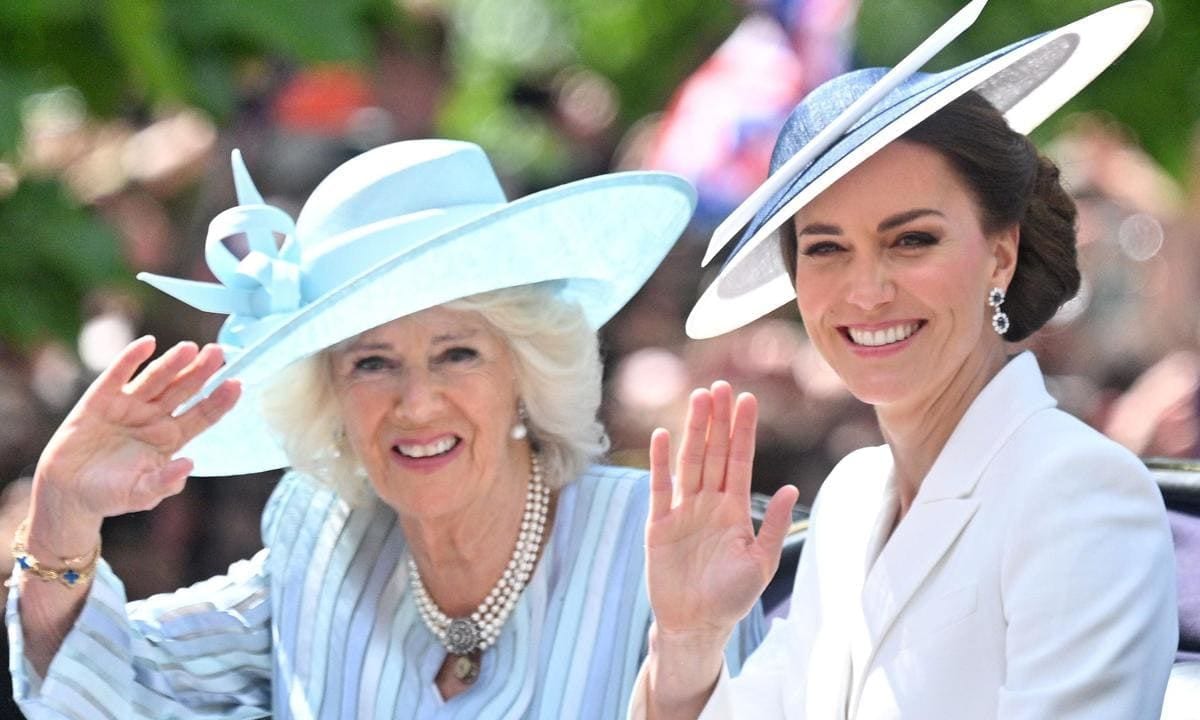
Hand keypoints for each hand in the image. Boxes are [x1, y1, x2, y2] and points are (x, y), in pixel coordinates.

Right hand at [31, 337, 239, 535]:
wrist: (69, 493)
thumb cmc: (111, 494)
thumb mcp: (141, 494)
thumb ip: (165, 482)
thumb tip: (189, 464)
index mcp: (172, 437)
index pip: (203, 414)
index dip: (220, 400)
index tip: (237, 384)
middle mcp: (154, 417)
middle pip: (184, 390)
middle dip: (201, 372)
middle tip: (219, 353)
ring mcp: (129, 406)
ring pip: (156, 379)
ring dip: (173, 363)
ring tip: (190, 348)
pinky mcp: (100, 400)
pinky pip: (117, 375)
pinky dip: (130, 359)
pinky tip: (147, 344)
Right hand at [645, 381, 798, 644]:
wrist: (696, 625)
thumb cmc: (731, 597)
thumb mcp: (761, 563)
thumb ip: (773, 525)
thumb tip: (789, 488)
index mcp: (734, 509)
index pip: (739, 460)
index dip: (742, 430)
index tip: (747, 399)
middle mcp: (708, 503)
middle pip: (713, 452)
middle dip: (718, 419)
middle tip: (721, 385)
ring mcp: (683, 510)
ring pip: (690, 461)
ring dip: (693, 430)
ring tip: (699, 398)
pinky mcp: (659, 524)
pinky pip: (660, 487)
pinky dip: (661, 462)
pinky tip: (664, 435)